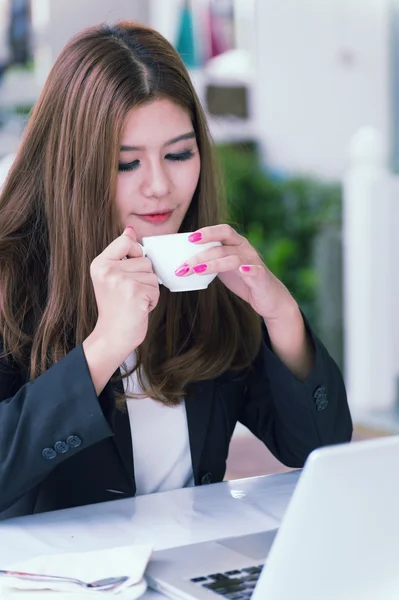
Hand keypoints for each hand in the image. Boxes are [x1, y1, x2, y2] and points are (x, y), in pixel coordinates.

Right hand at [89, 226, 159, 359]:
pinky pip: (156, 289)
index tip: (127, 271)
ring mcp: (122, 281)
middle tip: (128, 294)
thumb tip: (130, 230)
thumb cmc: (115, 307)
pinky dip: (152, 300)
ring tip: (133, 301)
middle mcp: (108, 270)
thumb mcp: (110, 276)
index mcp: (100, 264)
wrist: (113, 335)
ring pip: (153, 275)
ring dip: (149, 290)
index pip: (126, 241)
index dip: (135, 254)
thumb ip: (121, 254)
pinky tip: (138, 308)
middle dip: (144, 278)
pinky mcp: (136, 293)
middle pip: (145, 260)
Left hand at [177, 225, 295, 320]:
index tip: (189, 239)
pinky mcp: (261, 277)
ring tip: (197, 270)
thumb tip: (182, 261)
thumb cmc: (243, 280)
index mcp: (236, 243)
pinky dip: (248, 269)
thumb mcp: (223, 267)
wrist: (267, 297)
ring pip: (233, 259)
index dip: (207, 232)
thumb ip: (209, 260)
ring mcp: (254, 262)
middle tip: (184, 265)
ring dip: (213, 264)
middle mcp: (245, 249)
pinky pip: (255, 271)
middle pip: (221, 246)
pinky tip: (241, 270)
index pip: (222, 230)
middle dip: (200, 255)